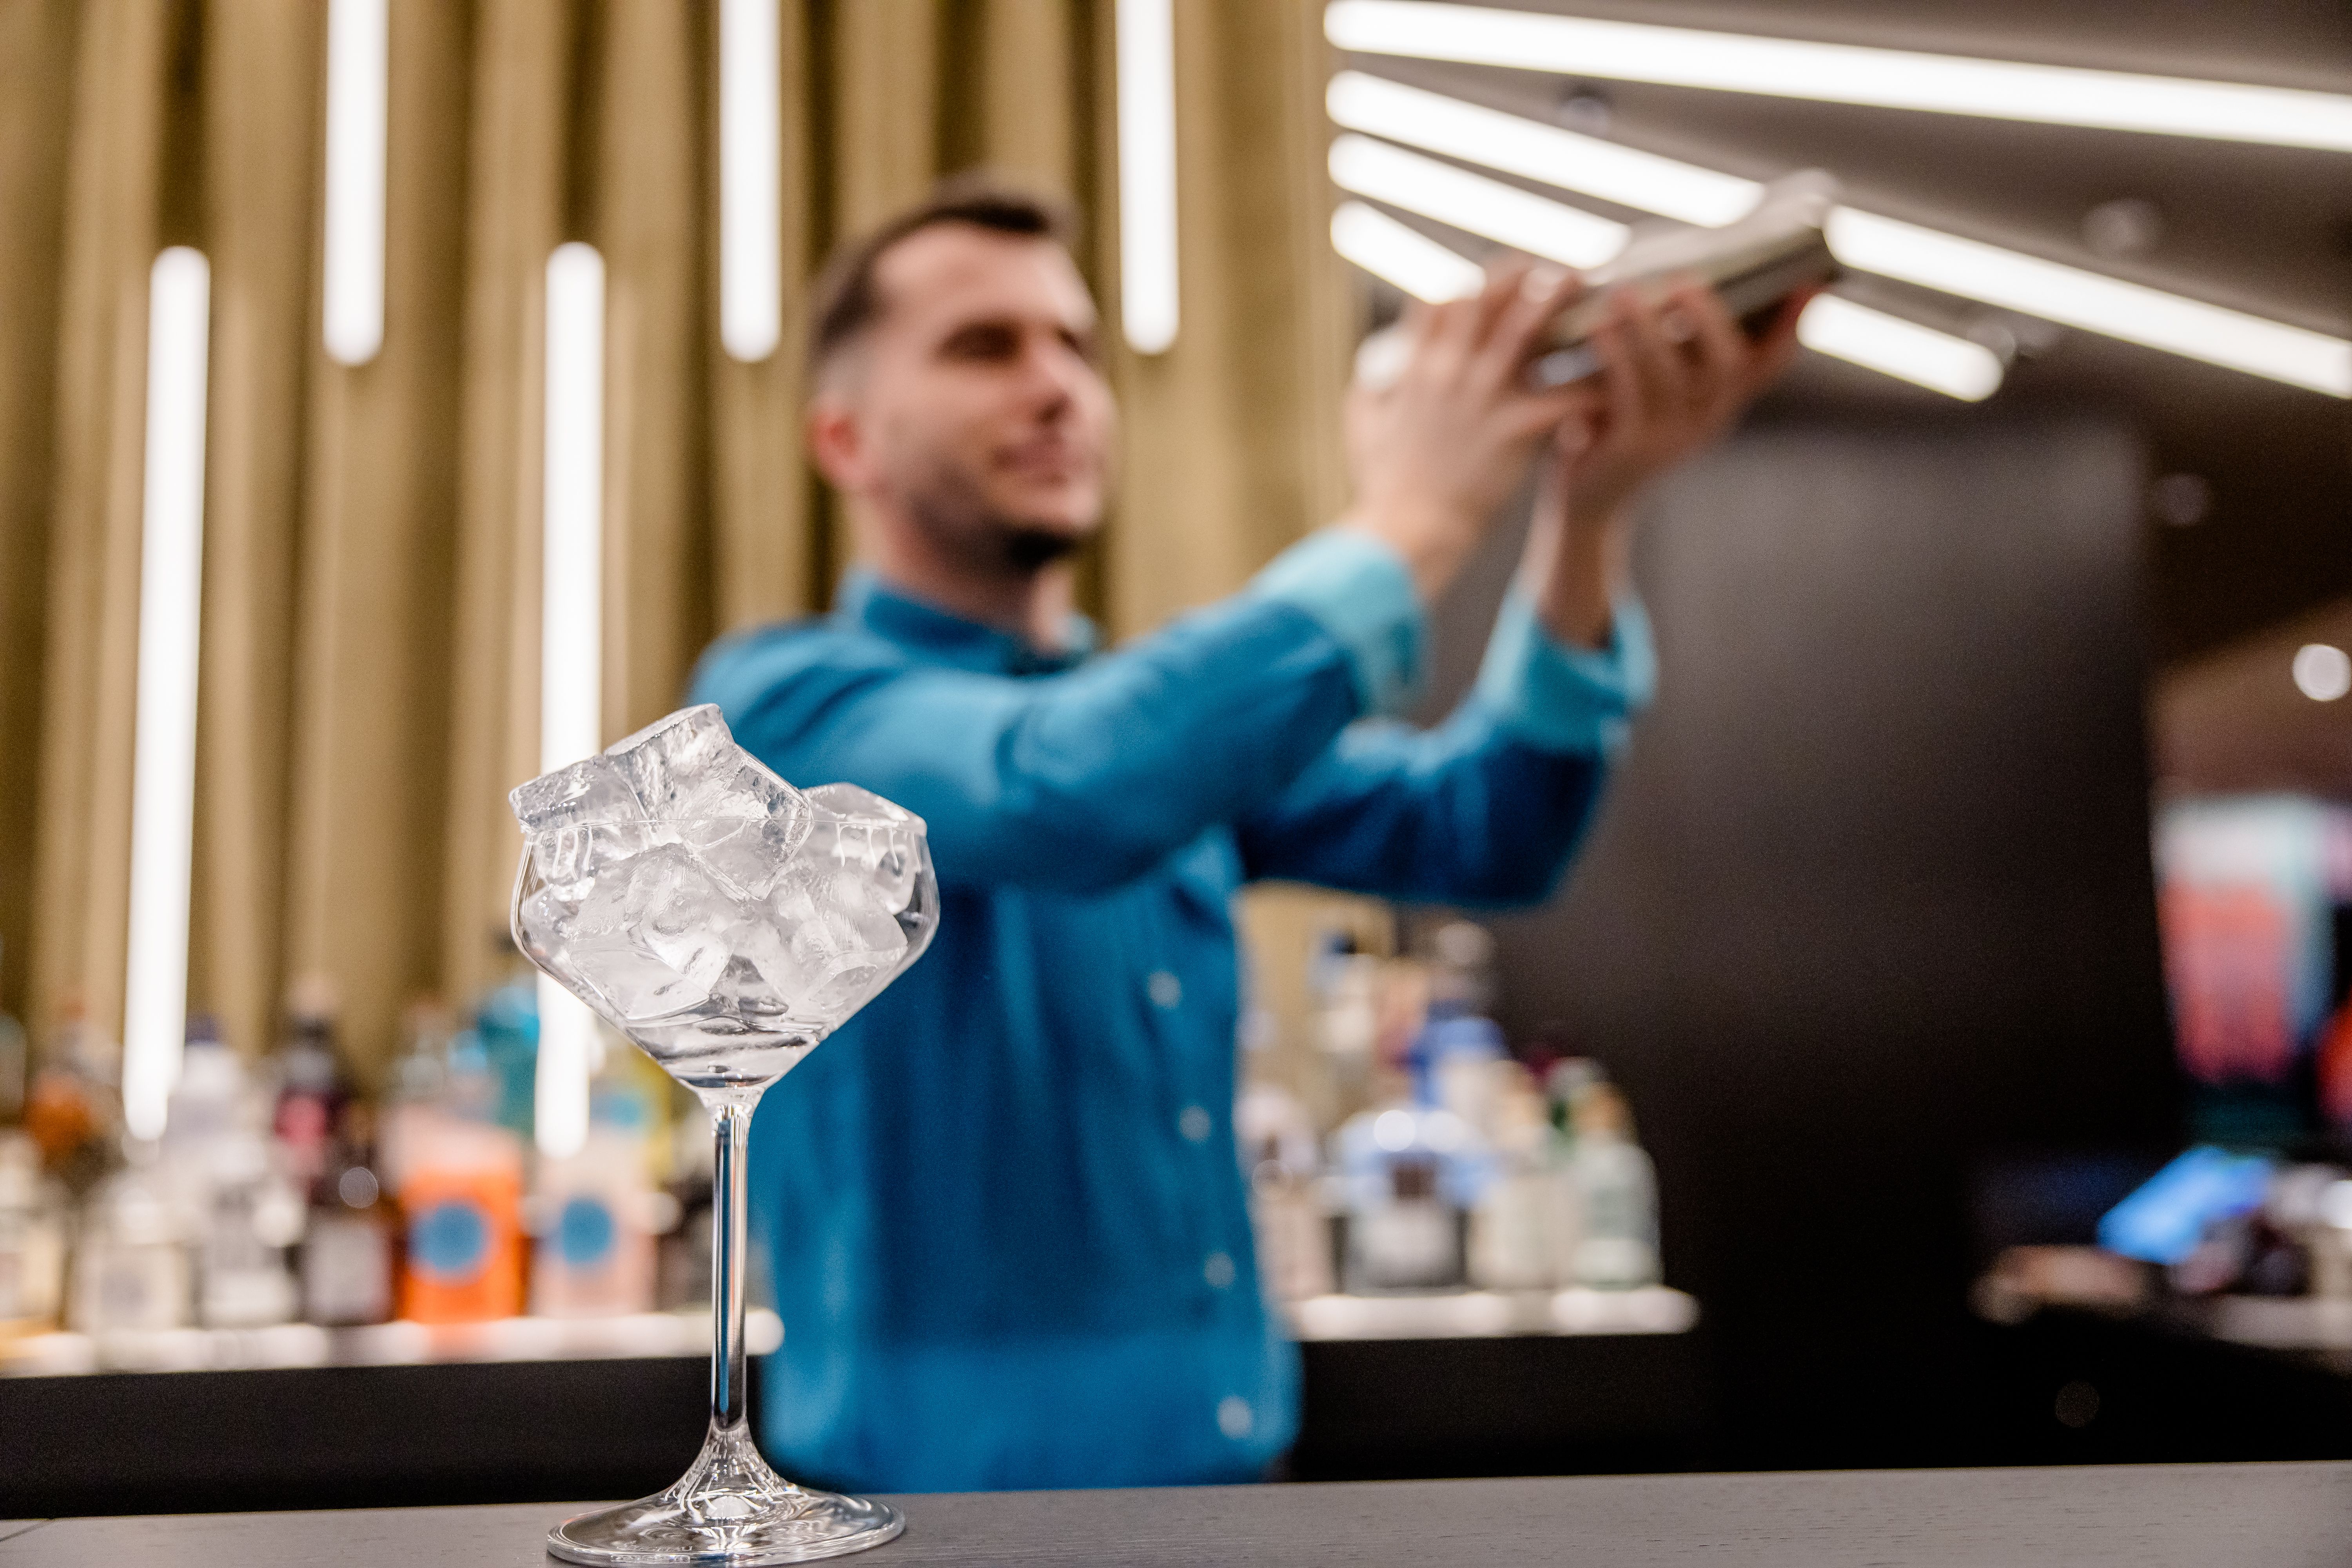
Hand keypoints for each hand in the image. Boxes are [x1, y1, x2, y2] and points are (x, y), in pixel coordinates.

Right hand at [1339, 261, 1585, 603]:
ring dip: (1557, 303)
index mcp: (1416, 370)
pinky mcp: (1513, 429)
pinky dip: (1590, 385)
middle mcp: (1449, 372)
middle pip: (1485, 299)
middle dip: (1520, 276)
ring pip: (1524, 329)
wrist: (1408, 531)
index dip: (1473, 284)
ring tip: (1586, 285)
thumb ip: (1366, 399)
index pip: (1441, 303)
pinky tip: (1612, 379)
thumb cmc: (1386, 489)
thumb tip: (1366, 378)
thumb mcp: (1364, 434)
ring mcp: (1481, 397)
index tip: (1500, 278)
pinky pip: (1562, 395)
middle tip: (1551, 270)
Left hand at [1527, 280, 1808, 645]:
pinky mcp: (1631, 450)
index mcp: (1722, 402)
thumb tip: (1672, 278)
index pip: (1771, 362)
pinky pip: (1629, 396)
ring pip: (1675, 377)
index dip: (1792, 323)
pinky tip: (1598, 329)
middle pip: (1730, 365)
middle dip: (1710, 318)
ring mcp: (1672, 439)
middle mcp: (1708, 421)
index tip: (1806, 281)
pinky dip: (1616, 357)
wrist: (1588, 500)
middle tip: (1683, 278)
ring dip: (1649, 329)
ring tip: (1622, 293)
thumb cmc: (1617, 424)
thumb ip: (1673, 348)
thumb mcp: (1654, 387)